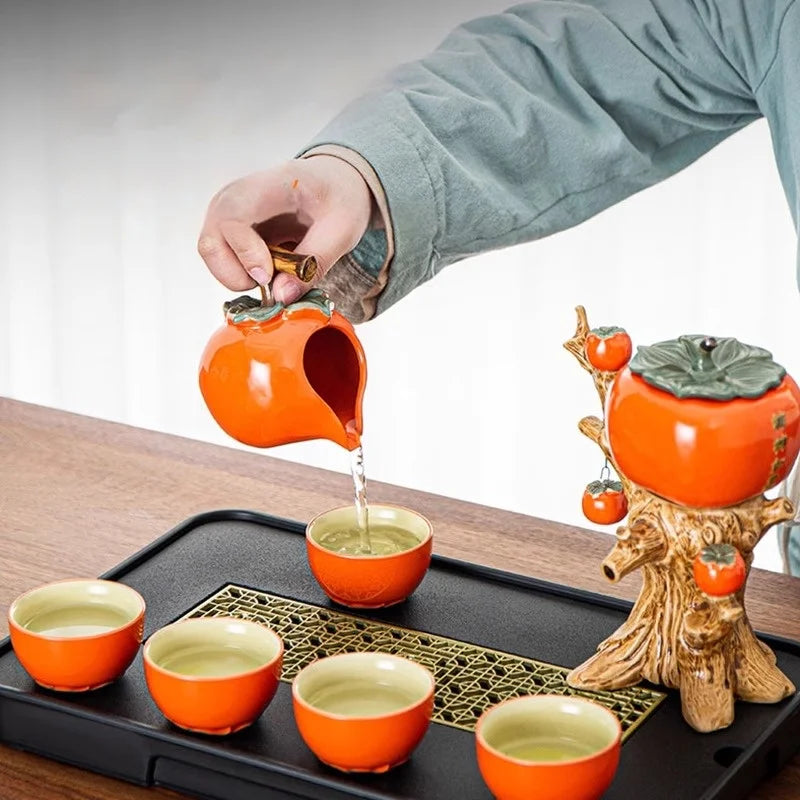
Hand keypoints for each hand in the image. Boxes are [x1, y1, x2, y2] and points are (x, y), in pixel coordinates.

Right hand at [197, 155, 372, 304]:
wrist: (331, 184)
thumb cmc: (336, 198)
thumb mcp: (343, 229)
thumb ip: (316, 262)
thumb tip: (282, 297)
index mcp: (263, 187)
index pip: (232, 217)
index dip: (244, 252)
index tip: (267, 276)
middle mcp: (234, 199)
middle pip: (211, 244)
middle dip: (236, 275)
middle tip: (272, 281)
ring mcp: (226, 216)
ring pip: (213, 257)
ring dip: (241, 277)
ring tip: (276, 273)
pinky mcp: (228, 233)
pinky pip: (223, 262)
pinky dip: (243, 276)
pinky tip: (272, 270)